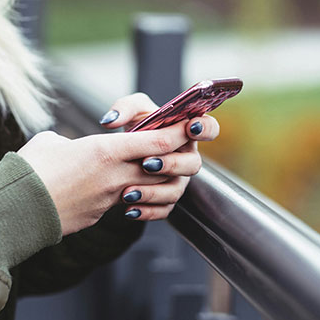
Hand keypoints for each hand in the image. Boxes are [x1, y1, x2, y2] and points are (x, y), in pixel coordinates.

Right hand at [18, 122, 186, 234]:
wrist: (14, 210)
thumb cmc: (29, 169)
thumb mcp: (52, 142)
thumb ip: (74, 142)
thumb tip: (74, 148)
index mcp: (105, 151)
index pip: (157, 142)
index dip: (178, 133)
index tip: (188, 125)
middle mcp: (114, 176)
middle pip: (162, 167)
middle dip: (174, 157)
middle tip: (173, 147)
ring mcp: (109, 199)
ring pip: (149, 188)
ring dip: (154, 180)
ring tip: (147, 170)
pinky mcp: (99, 215)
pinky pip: (126, 204)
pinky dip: (131, 196)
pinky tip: (121, 190)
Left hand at [98, 92, 219, 220]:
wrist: (123, 153)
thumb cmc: (136, 126)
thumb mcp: (131, 110)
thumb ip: (124, 108)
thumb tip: (110, 121)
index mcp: (186, 132)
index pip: (209, 128)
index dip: (205, 128)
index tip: (190, 127)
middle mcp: (186, 157)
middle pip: (193, 164)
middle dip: (171, 164)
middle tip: (147, 163)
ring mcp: (178, 180)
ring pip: (176, 190)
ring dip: (154, 192)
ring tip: (129, 191)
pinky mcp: (166, 199)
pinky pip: (163, 210)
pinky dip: (146, 211)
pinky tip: (129, 209)